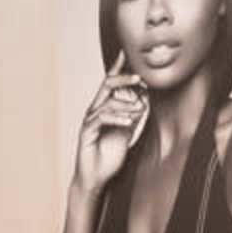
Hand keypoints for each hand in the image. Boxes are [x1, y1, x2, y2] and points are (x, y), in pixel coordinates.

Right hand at [72, 55, 147, 195]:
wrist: (96, 179)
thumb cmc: (109, 157)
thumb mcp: (127, 132)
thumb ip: (133, 116)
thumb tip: (144, 100)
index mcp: (105, 109)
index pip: (111, 84)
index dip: (118, 68)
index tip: (127, 53)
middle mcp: (95, 111)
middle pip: (107, 85)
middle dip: (123, 78)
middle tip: (140, 77)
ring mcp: (90, 121)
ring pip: (106, 101)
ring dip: (126, 103)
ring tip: (139, 110)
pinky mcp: (86, 132)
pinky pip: (101, 118)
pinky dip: (117, 117)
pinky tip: (129, 121)